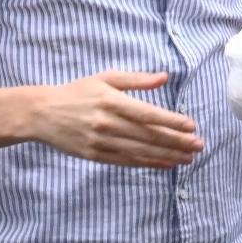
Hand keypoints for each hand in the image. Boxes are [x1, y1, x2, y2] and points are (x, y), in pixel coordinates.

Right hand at [25, 71, 202, 168]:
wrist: (42, 113)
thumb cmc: (77, 92)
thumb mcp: (105, 78)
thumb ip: (136, 79)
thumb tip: (164, 78)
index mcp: (111, 101)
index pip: (147, 114)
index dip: (171, 121)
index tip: (191, 126)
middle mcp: (107, 123)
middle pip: (148, 135)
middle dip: (176, 142)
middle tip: (198, 145)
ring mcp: (100, 142)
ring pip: (140, 151)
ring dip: (167, 156)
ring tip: (188, 158)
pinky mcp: (95, 155)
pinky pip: (126, 161)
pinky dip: (148, 164)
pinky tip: (165, 164)